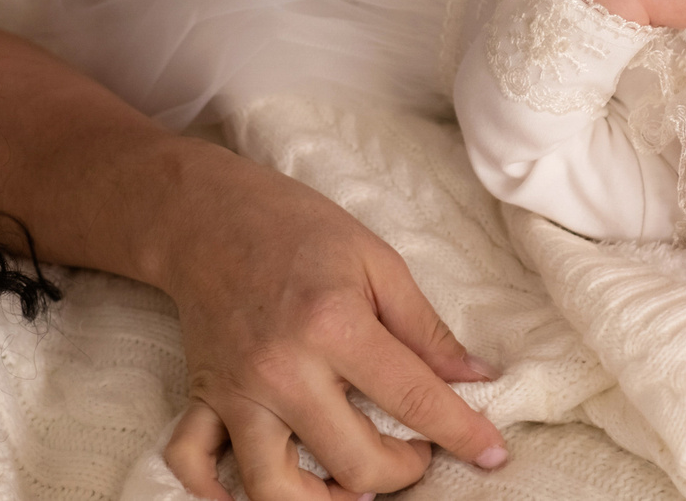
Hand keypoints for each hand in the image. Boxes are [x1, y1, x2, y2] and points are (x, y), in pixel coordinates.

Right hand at [159, 154, 506, 500]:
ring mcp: (236, 391)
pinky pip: (193, 464)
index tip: (491, 453)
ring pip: (273, 487)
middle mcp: (283, 370)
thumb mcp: (376, 261)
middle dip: (400, 473)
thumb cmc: (298, 229)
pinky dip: (217, 492)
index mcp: (335, 326)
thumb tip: (475, 376)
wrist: (207, 214)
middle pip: (351, 461)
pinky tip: (257, 492)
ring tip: (354, 484)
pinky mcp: (201, 398)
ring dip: (322, 500)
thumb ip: (426, 327)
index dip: (461, 433)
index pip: (413, 399)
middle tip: (416, 452)